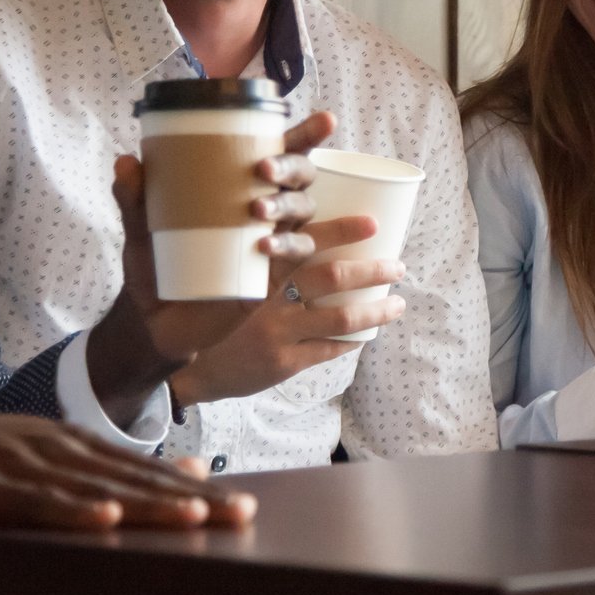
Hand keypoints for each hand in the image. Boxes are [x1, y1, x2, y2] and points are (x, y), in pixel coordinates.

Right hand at [0, 399, 253, 531]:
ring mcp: (19, 466)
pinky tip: (103, 521)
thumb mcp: (44, 451)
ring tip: (194, 518)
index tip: (244, 507)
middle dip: (189, 499)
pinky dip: (69, 512)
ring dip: (145, 505)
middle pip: (133, 479)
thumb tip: (183, 470)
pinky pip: (32, 504)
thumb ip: (108, 465)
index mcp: (72, 442)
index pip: (145, 470)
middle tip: (242, 515)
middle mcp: (55, 449)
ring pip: (94, 490)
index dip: (194, 489)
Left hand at [89, 111, 336, 419]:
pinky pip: (294, 258)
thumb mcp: (139, 229)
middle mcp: (265, 212)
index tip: (326, 120)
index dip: (305, 135)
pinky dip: (286, 248)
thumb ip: (133, 197)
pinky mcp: (269, 277)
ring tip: (257, 208)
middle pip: (301, 179)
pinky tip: (264, 245)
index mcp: (239, 188)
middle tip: (264, 168)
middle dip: (293, 166)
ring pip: (303, 214)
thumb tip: (127, 161)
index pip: (280, 153)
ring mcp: (272, 243)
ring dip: (288, 205)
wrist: (150, 321)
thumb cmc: (153, 265)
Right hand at [170, 215, 407, 407]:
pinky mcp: (283, 362)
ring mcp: (277, 332)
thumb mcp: (239, 279)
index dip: (340, 229)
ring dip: (375, 310)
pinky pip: (329, 349)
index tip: (374, 223)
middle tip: (399, 266)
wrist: (195, 371)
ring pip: (339, 318)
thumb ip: (270, 257)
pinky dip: (352, 340)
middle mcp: (267, 298)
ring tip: (398, 303)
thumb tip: (314, 229)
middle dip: (372, 270)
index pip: (302, 241)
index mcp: (258, 269)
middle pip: (330, 277)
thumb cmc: (221, 315)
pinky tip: (368, 334)